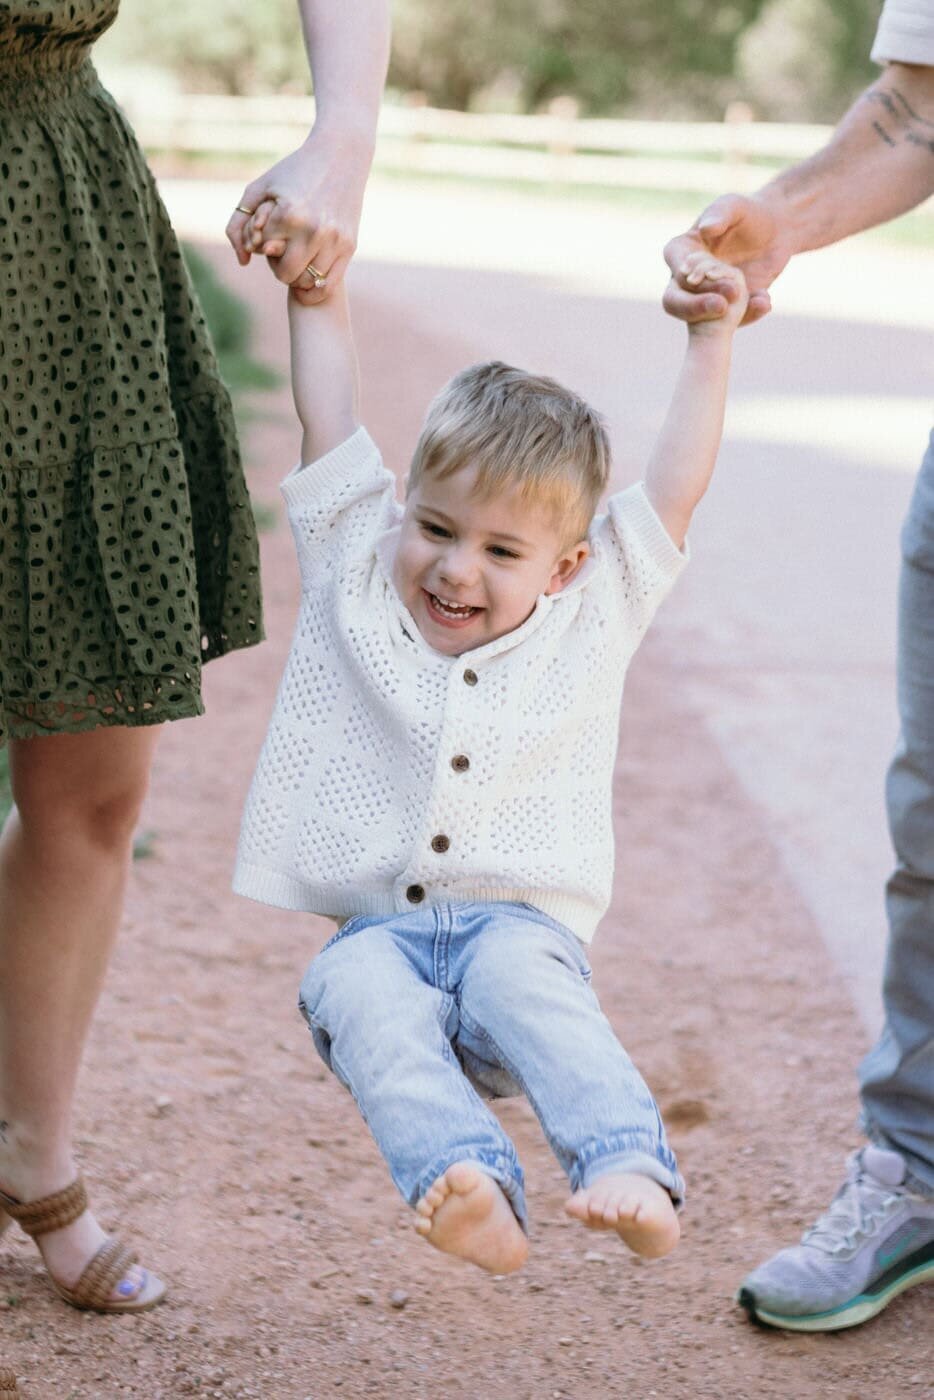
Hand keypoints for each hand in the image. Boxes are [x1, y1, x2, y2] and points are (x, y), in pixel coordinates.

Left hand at [225, 130, 372, 304]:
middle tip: (281, 252)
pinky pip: (329, 284)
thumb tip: (242, 262)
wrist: (340, 156)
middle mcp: (313, 230)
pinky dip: (315, 287)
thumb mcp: (260, 188)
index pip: (263, 252)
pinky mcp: (349, 246)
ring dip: (298, 276)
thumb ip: (238, 224)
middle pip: (285, 274)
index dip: (261, 247)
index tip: (267, 233)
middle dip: (278, 267)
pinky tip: (309, 276)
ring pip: (307, 282)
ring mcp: (334, 240)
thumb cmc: (294, 171)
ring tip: (297, 258)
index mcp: (289, 215)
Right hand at [662, 193, 791, 327]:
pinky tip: (765, 301)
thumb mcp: (734, 206)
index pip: (674, 272)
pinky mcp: (729, 309)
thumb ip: (720, 214)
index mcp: (680, 253)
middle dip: (698, 307)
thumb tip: (705, 229)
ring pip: (701, 320)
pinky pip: (734, 321)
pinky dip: (750, 314)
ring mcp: (707, 297)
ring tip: (757, 301)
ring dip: (725, 318)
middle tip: (724, 305)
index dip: (687, 280)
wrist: (774, 230)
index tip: (705, 278)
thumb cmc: (746, 214)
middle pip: (676, 302)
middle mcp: (686, 280)